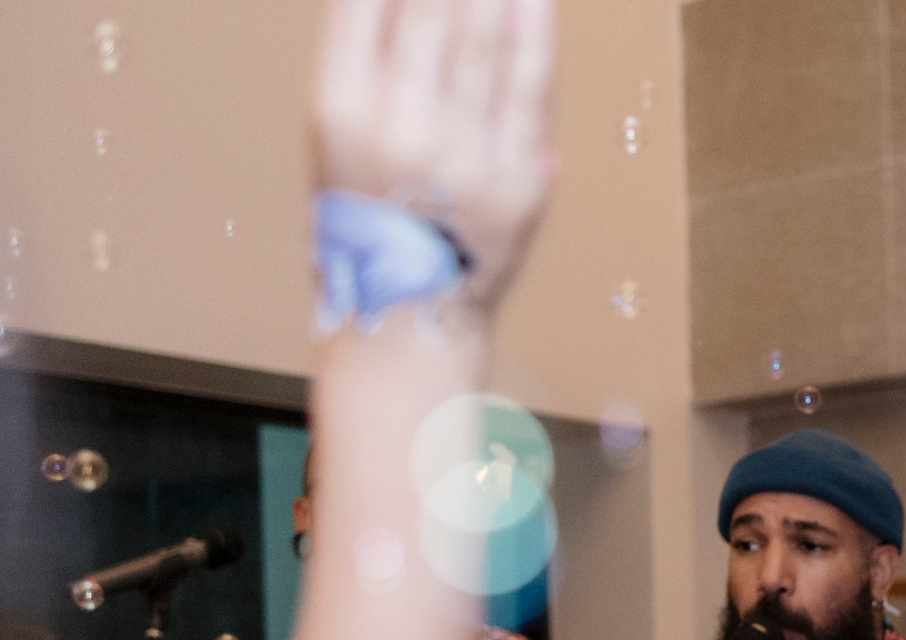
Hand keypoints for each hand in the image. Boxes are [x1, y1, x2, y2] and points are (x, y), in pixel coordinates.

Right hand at [313, 0, 557, 312]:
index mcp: (339, 103)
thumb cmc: (370, 209)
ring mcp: (462, 150)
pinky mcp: (516, 176)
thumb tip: (400, 0)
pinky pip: (529, 86)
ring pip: (483, 37)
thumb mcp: (339, 128)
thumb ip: (371, 57)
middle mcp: (399, 121)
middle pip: (431, 7)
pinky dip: (534, 31)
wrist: (408, 309)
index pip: (366, 0)